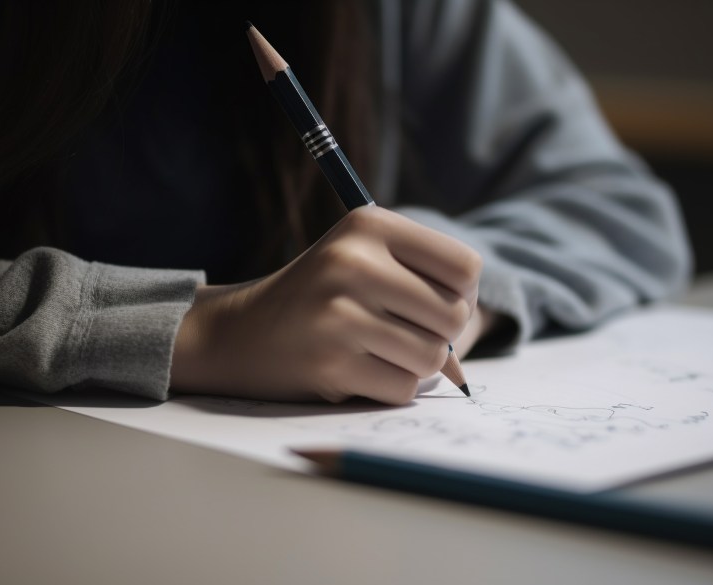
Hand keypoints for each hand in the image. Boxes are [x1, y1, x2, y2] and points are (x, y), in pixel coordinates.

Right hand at [170, 206, 481, 404]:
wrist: (240, 332)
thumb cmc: (320, 294)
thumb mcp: (362, 255)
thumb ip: (424, 276)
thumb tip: (472, 327)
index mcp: (368, 225)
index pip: (465, 267)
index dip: (461, 293)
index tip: (431, 300)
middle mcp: (353, 263)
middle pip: (454, 316)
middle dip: (440, 334)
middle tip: (403, 330)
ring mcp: (340, 315)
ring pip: (433, 358)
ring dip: (415, 364)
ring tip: (379, 349)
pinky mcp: (331, 363)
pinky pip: (403, 388)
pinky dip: (392, 387)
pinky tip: (360, 369)